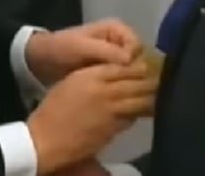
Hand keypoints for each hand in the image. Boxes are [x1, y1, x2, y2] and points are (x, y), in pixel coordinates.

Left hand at [26, 19, 142, 84]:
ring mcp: (116, 56)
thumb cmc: (61, 48)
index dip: (134, 61)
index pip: (138, 46)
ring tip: (115, 93)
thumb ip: (106, 51)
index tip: (123, 76)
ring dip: (125, 81)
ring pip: (132, 70)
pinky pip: (122, 78)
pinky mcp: (110, 70)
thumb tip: (130, 60)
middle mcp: (122, 41)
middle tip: (120, 88)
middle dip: (131, 73)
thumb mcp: (82, 47)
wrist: (41, 60)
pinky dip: (118, 86)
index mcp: (118, 29)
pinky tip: (112, 95)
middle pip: (139, 59)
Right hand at [28, 61, 156, 173]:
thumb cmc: (53, 109)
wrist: (44, 140)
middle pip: (139, 81)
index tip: (148, 65)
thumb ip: (94, 74)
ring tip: (157, 94)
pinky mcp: (114, 128)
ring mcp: (112, 110)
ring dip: (151, 96)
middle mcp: (106, 90)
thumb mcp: (72, 82)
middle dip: (152, 79)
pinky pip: (133, 117)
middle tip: (160, 79)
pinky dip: (139, 113)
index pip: (126, 66)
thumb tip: (116, 71)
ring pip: (142, 99)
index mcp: (92, 75)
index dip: (140, 65)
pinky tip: (142, 111)